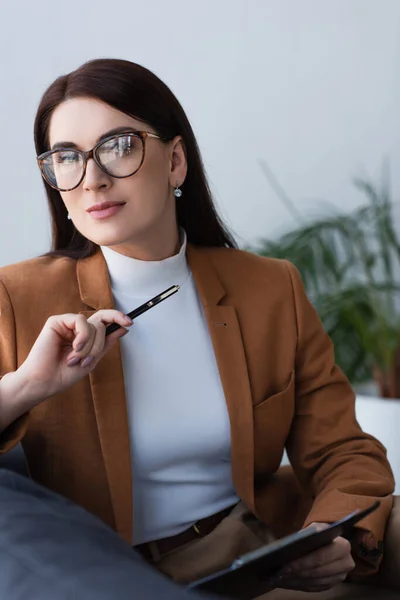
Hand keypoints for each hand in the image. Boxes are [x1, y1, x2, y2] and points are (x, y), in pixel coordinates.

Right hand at [15, 310, 132, 402]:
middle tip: (90, 359)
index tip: (130, 323)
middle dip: (99, 344)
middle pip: (101, 324)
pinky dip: (82, 337)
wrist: (44, 382)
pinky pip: (80, 321)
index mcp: (86, 336)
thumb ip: (105, 343)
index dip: (118, 318)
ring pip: (93, 325)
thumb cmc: (63, 374)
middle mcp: (77, 328)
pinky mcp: (57, 321)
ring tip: (75, 359)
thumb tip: (123, 328)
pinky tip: (74, 347)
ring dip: (89, 346)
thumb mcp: (92, 360)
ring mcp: (67, 324)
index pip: (104, 321)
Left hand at [271, 523, 355, 591]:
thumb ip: (308, 535)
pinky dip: (300, 585)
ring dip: (296, 580)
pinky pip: (315, 588)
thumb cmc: (319, 534)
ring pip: (315, 582)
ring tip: (280, 577)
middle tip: (279, 573)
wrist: (327, 541)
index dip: (302, 562)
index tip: (286, 565)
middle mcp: (346, 564)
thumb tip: (293, 545)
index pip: (320, 557)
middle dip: (297, 573)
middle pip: (317, 572)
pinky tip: (287, 581)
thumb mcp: (314, 528)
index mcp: (343, 547)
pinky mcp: (332, 585)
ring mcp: (340, 577)